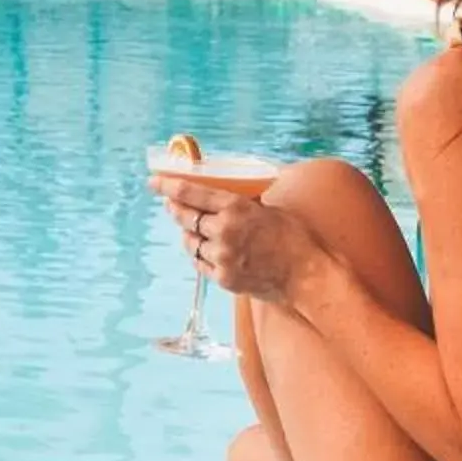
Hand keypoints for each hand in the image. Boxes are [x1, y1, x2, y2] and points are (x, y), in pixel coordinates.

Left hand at [148, 177, 332, 309]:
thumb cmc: (295, 238)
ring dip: (189, 234)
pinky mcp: (223, 278)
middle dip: (175, 208)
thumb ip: (241, 204)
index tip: (154, 182)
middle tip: (171, 204)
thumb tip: (223, 195)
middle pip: (185, 217)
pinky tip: (206, 249)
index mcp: (236, 207)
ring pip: (190, 242)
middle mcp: (224, 230)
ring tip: (195, 230)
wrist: (307, 275)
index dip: (168, 186)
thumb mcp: (268, 209)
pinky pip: (200, 263)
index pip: (191, 193)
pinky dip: (200, 254)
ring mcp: (222, 256)